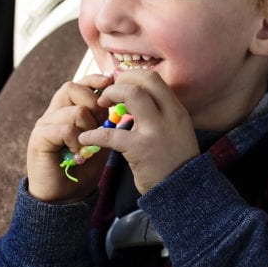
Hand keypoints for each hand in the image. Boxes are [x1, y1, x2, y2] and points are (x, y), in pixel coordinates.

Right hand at [26, 74, 113, 201]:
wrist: (65, 195)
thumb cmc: (85, 167)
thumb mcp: (101, 140)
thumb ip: (106, 122)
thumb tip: (121, 104)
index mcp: (68, 109)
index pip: (79, 84)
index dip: (94, 80)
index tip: (111, 82)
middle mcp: (54, 113)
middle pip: (72, 88)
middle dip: (94, 103)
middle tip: (101, 124)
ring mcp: (44, 124)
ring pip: (73, 111)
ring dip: (88, 128)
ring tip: (88, 147)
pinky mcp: (38, 138)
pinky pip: (64, 129)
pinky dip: (77, 141)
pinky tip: (79, 155)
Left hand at [80, 70, 199, 193]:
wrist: (182, 190)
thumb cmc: (174, 160)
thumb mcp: (175, 131)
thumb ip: (160, 114)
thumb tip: (134, 98)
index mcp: (177, 110)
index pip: (154, 79)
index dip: (131, 76)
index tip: (118, 85)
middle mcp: (170, 115)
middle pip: (143, 81)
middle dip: (119, 83)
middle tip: (107, 95)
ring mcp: (156, 131)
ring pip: (132, 95)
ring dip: (110, 96)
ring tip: (99, 108)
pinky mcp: (141, 149)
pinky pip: (111, 134)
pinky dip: (94, 135)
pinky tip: (85, 139)